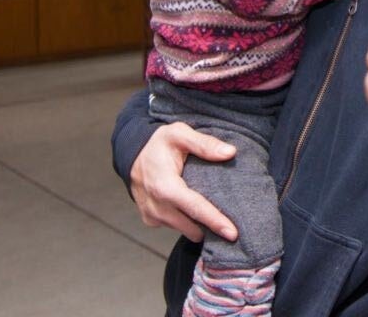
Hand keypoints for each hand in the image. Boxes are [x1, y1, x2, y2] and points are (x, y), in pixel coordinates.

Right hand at [130, 122, 238, 241]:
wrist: (132, 153)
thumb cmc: (159, 143)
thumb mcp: (180, 133)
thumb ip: (204, 143)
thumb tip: (230, 152)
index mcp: (164, 185)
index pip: (194, 207)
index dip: (214, 221)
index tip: (232, 234)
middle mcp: (156, 206)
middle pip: (191, 225)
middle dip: (213, 229)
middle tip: (235, 229)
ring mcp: (152, 216)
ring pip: (184, 228)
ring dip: (200, 226)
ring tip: (219, 218)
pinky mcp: (151, 220)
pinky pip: (175, 226)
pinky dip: (188, 222)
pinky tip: (198, 213)